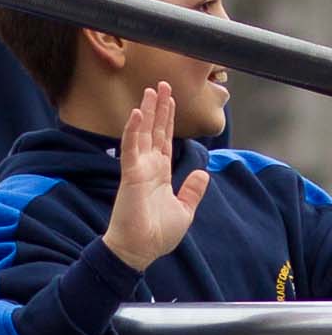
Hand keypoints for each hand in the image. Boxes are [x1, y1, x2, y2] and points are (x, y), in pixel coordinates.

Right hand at [102, 83, 207, 271]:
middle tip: (161, 85)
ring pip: (143, 133)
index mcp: (161, 174)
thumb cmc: (158, 233)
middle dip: (160, 108)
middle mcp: (149, 166)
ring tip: (152, 90)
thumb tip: (203, 172)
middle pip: (155, 131)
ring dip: (148, 111)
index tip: (170, 100)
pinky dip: (134, 130)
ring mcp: (138, 168)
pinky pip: (131, 148)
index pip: (165, 140)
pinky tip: (138, 113)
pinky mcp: (131, 174)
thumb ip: (192, 190)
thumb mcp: (184, 210)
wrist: (140, 249)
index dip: (168, 120)